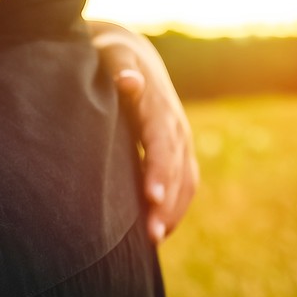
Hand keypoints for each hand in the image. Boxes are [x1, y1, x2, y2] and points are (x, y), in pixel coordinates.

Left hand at [89, 20, 198, 242]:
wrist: (133, 56)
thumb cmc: (110, 58)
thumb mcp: (110, 55)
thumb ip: (118, 67)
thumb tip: (129, 80)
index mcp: (158, 104)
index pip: (161, 141)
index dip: (158, 170)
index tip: (150, 197)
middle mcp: (175, 125)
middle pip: (176, 169)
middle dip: (166, 203)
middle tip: (150, 235)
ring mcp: (181, 140)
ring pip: (185, 181)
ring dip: (173, 212)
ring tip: (153, 241)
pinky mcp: (179, 152)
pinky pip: (186, 184)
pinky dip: (176, 208)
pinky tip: (160, 231)